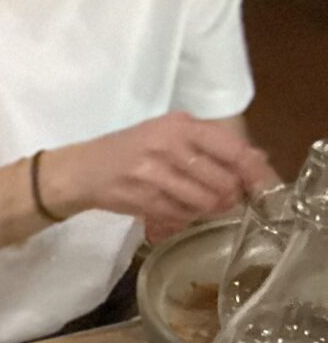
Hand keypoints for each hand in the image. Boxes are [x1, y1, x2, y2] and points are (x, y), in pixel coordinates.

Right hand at [43, 113, 274, 237]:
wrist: (82, 170)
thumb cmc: (130, 150)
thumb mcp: (168, 134)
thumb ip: (210, 145)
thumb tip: (257, 160)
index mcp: (179, 125)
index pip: (232, 148)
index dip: (252, 171)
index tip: (260, 185)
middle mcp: (168, 145)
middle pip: (223, 181)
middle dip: (229, 196)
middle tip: (223, 198)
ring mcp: (154, 172)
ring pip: (205, 202)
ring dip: (208, 209)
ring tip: (198, 204)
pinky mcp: (142, 198)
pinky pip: (182, 215)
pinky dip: (186, 217)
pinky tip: (176, 209)